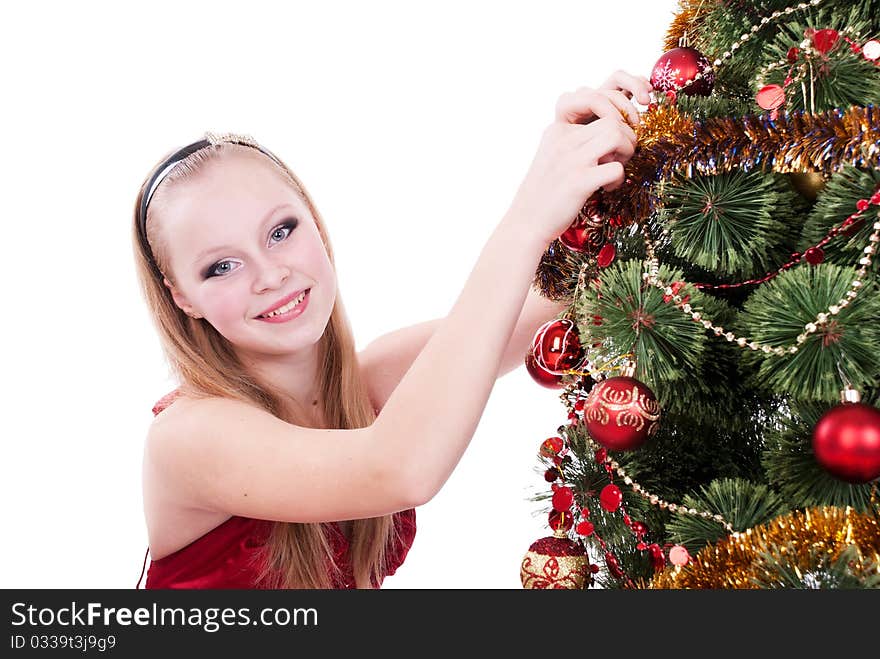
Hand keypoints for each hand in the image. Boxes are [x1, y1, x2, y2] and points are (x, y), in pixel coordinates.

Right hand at [505, 72, 649, 247]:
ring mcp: (571, 160)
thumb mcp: (553, 155)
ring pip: (617, 134)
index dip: (617, 115)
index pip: (597, 102)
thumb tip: (612, 127)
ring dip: (627, 151)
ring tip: (617, 166)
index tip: (618, 136)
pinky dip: (618, 179)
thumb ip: (576, 138)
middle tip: (620, 157)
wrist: (526, 222)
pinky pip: (616, 168)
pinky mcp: (578, 182)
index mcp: (558, 129)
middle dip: (628, 136)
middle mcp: (563, 140)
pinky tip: (607, 188)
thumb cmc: (545, 191)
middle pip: (613, 119)